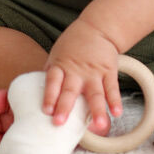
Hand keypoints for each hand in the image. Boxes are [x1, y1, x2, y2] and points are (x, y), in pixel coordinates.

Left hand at [43, 19, 122, 133]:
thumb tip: (37, 96)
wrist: (97, 28)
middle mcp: (77, 71)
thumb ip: (51, 75)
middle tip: (59, 122)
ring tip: (99, 125)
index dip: (49, 95)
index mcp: (61, 66)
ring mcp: (94, 73)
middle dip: (65, 106)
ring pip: (95, 93)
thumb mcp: (56, 55)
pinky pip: (112, 88)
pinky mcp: (109, 72)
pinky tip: (117, 113)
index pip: (53, 81)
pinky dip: (115, 101)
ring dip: (97, 110)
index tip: (46, 110)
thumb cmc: (72, 46)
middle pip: (70, 90)